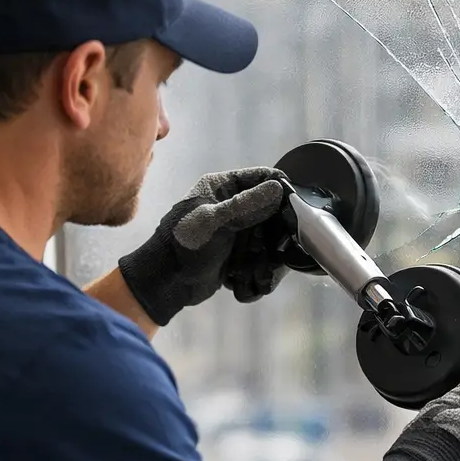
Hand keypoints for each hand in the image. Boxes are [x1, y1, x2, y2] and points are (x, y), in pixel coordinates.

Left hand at [118, 167, 289, 325]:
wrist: (165, 283)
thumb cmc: (182, 246)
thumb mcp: (213, 222)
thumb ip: (245, 206)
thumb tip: (278, 188)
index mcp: (223, 187)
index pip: (263, 178)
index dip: (281, 191)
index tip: (294, 211)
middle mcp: (234, 205)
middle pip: (273, 213)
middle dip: (275, 237)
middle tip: (275, 252)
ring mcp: (238, 230)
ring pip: (270, 240)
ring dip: (266, 261)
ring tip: (252, 275)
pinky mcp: (240, 253)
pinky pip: (262, 259)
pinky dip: (257, 274)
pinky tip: (241, 282)